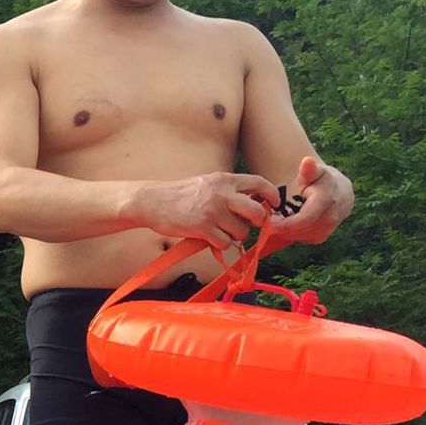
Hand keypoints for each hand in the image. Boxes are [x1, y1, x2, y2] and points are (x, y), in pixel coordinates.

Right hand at [136, 172, 275, 249]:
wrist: (152, 201)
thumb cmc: (180, 194)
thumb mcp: (207, 183)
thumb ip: (229, 190)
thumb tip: (254, 203)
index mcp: (225, 180)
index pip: (260, 184)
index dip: (272, 196)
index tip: (273, 205)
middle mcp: (222, 194)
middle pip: (257, 211)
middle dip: (257, 222)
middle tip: (247, 224)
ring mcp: (212, 212)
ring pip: (241, 231)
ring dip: (235, 236)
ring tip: (222, 231)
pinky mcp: (202, 228)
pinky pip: (224, 242)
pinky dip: (220, 244)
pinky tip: (210, 238)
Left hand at [268, 157, 350, 247]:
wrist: (337, 191)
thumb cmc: (321, 179)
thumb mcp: (315, 171)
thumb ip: (309, 169)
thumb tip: (307, 161)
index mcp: (327, 201)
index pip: (305, 219)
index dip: (285, 224)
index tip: (269, 221)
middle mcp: (331, 218)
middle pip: (300, 230)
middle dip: (281, 227)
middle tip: (267, 220)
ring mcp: (327, 230)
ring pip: (299, 236)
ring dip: (284, 231)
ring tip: (274, 220)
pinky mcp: (321, 237)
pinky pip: (301, 239)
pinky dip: (290, 233)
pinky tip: (284, 224)